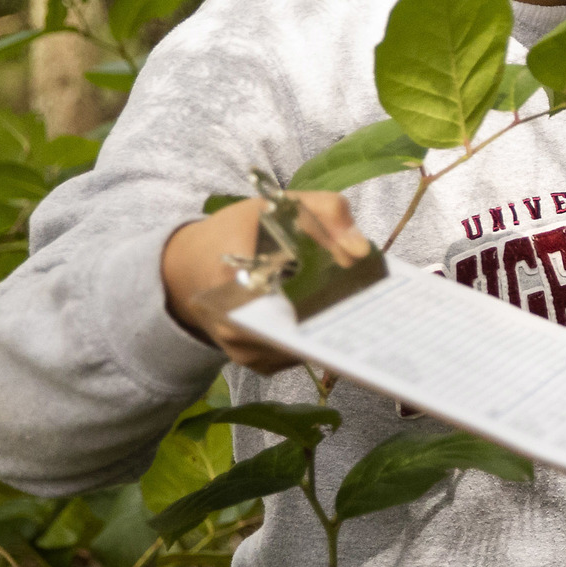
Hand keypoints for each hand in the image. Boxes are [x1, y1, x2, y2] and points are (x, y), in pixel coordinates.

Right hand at [160, 191, 370, 373]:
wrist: (187, 268)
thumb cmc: (235, 232)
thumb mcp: (276, 204)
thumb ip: (324, 210)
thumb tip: (361, 249)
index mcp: (232, 276)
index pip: (297, 286)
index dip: (336, 283)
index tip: (368, 279)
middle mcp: (234, 323)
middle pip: (305, 323)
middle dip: (341, 308)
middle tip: (378, 296)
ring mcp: (244, 348)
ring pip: (306, 344)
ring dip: (334, 325)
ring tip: (367, 305)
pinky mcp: (255, 362)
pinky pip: (298, 352)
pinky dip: (320, 335)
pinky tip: (343, 317)